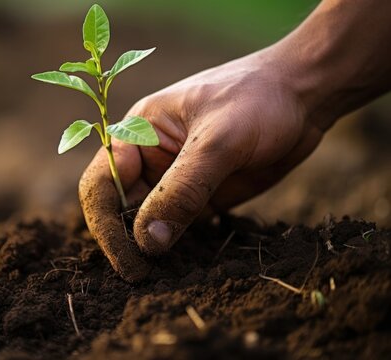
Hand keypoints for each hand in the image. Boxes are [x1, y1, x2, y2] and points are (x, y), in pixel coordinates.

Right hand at [79, 50, 328, 281]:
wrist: (302, 96)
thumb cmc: (256, 98)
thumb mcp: (218, 141)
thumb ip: (182, 190)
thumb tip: (148, 242)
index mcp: (136, 133)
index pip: (100, 184)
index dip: (105, 224)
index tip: (128, 260)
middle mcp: (148, 159)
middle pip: (118, 209)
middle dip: (126, 242)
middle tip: (144, 276)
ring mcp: (174, 179)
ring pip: (148, 222)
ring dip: (152, 248)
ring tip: (165, 277)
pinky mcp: (199, 196)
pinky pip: (179, 227)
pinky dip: (179, 248)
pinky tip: (189, 265)